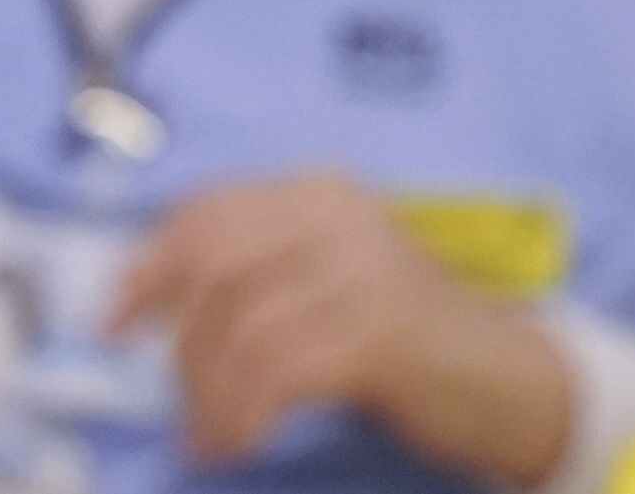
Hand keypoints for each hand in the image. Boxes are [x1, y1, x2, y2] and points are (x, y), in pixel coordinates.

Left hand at [116, 172, 573, 488]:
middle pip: (209, 270)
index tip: (114, 320)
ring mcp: (359, 270)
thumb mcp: (326, 279)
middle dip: (178, 343)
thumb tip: (143, 295)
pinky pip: (274, 374)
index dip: (149, 268)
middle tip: (179, 402)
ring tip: (212, 435)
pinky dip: (241, 414)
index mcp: (315, 193)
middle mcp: (334, 216)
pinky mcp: (378, 333)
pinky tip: (240, 442)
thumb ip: (254, 270)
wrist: (520, 382)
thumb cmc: (408, 337)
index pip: (203, 215)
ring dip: (209, 395)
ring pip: (236, 329)